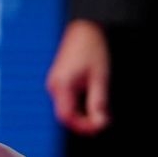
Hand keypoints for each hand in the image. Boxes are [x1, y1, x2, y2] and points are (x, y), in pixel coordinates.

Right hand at [46, 19, 111, 134]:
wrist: (85, 29)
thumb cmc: (92, 50)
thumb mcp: (100, 78)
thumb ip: (98, 102)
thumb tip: (100, 123)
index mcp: (62, 86)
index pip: (67, 117)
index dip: (82, 126)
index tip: (99, 128)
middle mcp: (54, 86)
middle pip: (65, 115)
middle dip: (83, 122)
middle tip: (103, 122)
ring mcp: (55, 83)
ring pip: (66, 108)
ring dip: (82, 114)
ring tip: (101, 112)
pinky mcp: (59, 80)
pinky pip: (66, 100)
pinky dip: (79, 106)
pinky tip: (92, 102)